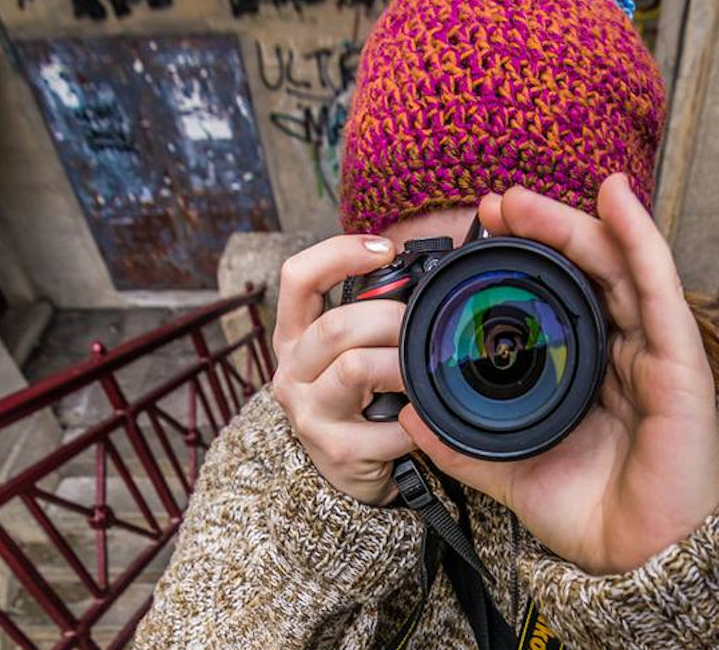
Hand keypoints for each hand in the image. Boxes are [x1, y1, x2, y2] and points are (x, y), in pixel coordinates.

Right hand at [271, 235, 415, 505]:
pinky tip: (422, 421)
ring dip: (402, 367)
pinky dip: (417, 421)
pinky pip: (390, 425)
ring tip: (421, 373)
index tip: (384, 249)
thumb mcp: (352, 349)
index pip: (297, 277)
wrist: (351, 469)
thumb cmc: (360, 396)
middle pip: (338, 325)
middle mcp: (291, 371)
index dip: (339, 253)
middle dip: (392, 320)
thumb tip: (427, 275)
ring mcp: (309, 412)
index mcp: (295, 335)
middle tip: (421, 329)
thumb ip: (371, 313)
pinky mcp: (336, 450)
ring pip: (356, 368)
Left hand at [399, 174, 718, 574]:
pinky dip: (639, 236)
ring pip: (617, 266)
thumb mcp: (512, 468)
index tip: (478, 232)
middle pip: (586, 271)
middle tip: (494, 204)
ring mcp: (653, 351)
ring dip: (574, 222)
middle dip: (541, 231)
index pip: (557, 296)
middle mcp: (623, 349)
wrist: (640, 562)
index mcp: (587, 369)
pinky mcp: (681, 361)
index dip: (523, 259)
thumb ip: (462, 442)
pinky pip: (659, 288)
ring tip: (524, 198)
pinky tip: (616, 195)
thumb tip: (408, 417)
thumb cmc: (593, 513)